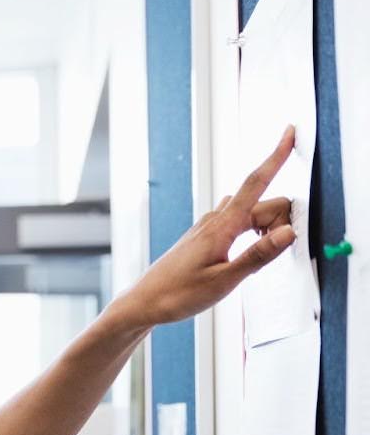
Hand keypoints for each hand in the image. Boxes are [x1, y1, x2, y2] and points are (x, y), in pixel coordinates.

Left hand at [117, 125, 298, 328]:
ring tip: (252, 260)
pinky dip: (252, 233)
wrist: (144, 302)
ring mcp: (208, 227)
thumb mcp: (224, 281)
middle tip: (270, 255)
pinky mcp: (204, 236)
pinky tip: (245, 255)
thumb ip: (259, 256)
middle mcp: (214, 220)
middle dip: (280, 221)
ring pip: (251, 212)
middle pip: (263, 203)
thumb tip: (290, 231)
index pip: (256, 182)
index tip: (290, 131)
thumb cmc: (178, 294)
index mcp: (222, 227)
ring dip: (265, 228)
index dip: (276, 156)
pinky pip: (238, 222)